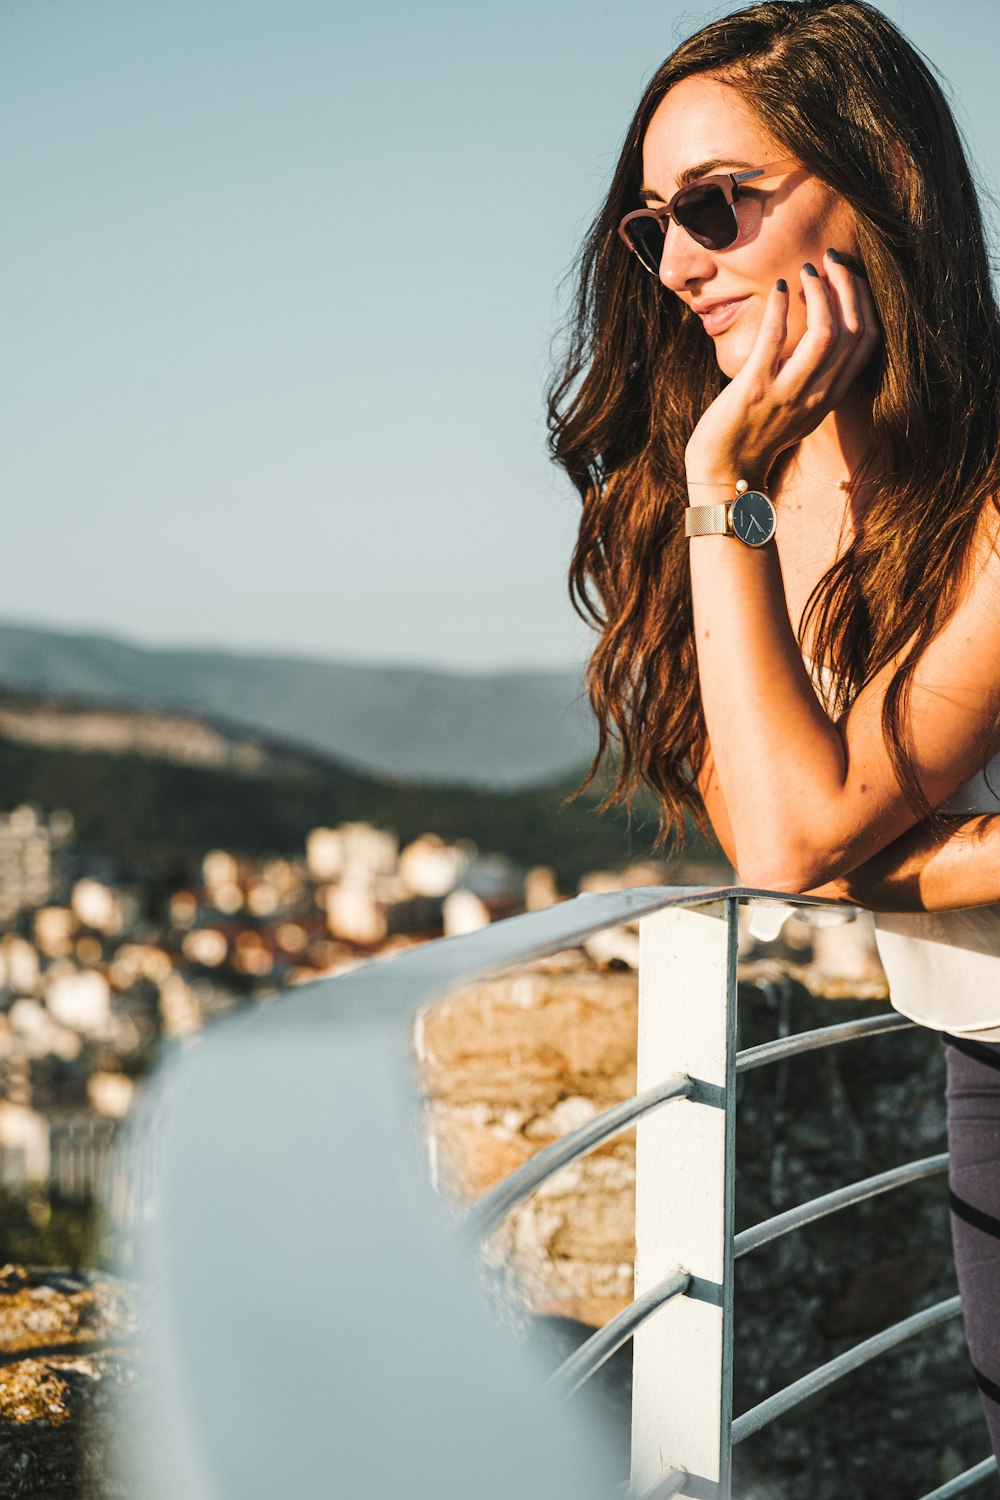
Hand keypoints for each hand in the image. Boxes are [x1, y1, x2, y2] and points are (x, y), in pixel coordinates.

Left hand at [684, 251, 880, 483]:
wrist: (726, 468)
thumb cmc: (758, 432)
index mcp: (831, 396)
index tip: (850, 274)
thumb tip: (823, 331)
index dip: (864, 300)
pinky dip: (780, 309)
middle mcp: (817, 395)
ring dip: (820, 295)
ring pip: (824, 335)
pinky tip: (779, 288)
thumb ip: (817, 375)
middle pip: (852, 331)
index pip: (867, 341)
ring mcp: (787, 394)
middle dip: (848, 287)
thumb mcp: (800, 406)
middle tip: (831, 260)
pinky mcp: (754, 390)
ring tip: (807, 272)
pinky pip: (774, 342)